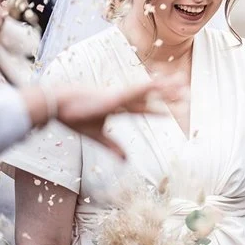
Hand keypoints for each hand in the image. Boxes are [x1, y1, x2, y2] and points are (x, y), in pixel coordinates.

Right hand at [23, 77, 184, 158]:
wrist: (57, 106)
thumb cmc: (74, 117)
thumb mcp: (97, 136)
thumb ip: (112, 147)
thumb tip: (125, 161)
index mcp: (119, 108)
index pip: (144, 109)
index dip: (159, 109)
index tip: (174, 109)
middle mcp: (123, 100)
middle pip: (151, 97)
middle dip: (168, 95)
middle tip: (187, 93)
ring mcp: (119, 96)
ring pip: (148, 90)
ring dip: (165, 87)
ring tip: (182, 82)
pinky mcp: (113, 96)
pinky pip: (134, 90)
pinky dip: (148, 87)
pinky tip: (160, 84)